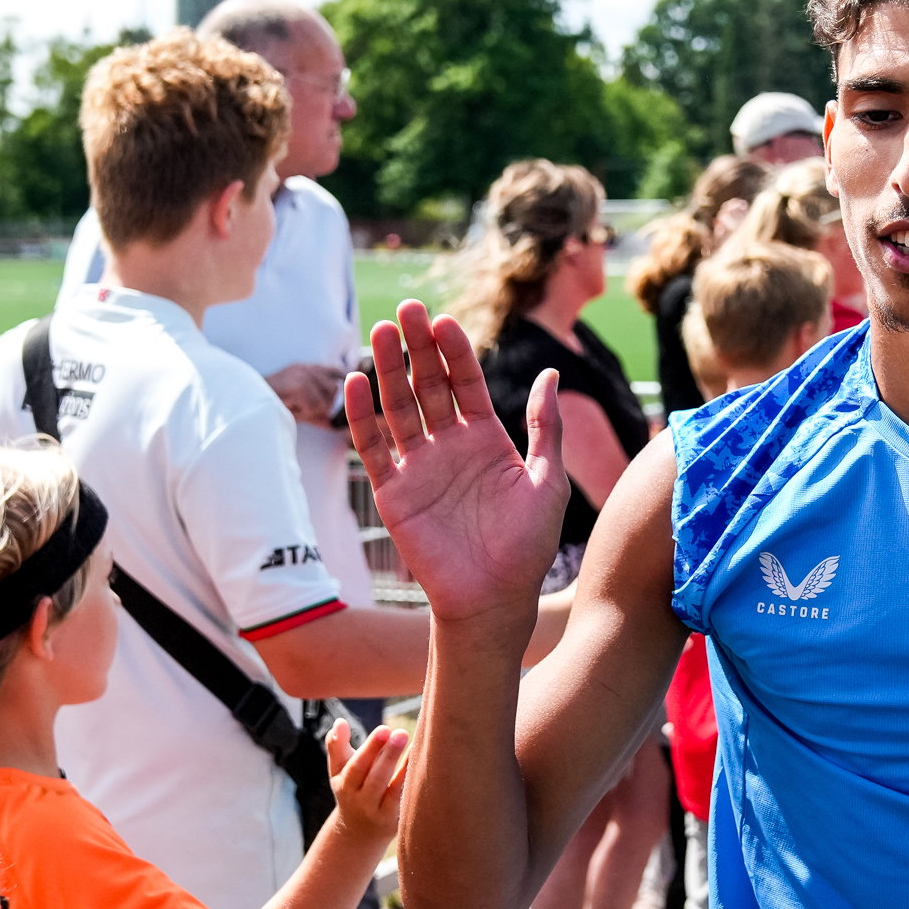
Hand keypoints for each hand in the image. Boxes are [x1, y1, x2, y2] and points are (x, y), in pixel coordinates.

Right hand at [266, 361, 347, 425]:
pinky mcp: (297, 386)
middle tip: (305, 409)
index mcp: (306, 369)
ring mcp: (301, 375)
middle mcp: (305, 368)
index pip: (335, 371)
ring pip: (325, 399)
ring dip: (313, 409)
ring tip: (296, 408)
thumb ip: (317, 415)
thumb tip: (335, 426)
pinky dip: (305, 413)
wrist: (247, 401)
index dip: (340, 384)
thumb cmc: (272, 406)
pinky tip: (291, 409)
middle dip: (325, 404)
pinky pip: (314, 406)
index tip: (336, 398)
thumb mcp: (298, 408)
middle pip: (333, 388)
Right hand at [323, 720, 410, 843]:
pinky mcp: (396, 822)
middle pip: (376, 778)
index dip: (370, 748)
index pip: (356, 766)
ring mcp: (380, 814)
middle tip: (401, 733)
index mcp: (345, 785)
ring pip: (393, 791)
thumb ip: (337, 745)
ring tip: (417, 746)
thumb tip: (340, 722)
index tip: (384, 728)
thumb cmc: (351, 789)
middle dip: (388, 756)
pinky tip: (424, 767)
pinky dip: (413, 785)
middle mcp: (361, 802)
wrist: (358, 833)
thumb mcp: (338, 770)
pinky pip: (405, 802)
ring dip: (404, 769)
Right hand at [344, 302, 569, 624]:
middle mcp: (449, 446)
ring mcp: (419, 467)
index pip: (465, 383)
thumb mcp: (546, 480)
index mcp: (486, 439)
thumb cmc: (527, 546)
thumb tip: (550, 372)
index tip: (445, 322)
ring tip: (381, 332)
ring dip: (388, 370)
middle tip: (408, 310)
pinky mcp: (394, 492)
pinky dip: (363, 416)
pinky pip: (374, 448)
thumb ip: (544, 426)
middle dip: (418, 348)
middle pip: (429, 386)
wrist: (495, 599)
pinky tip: (357, 382)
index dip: (455, 353)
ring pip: (398, 408)